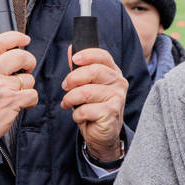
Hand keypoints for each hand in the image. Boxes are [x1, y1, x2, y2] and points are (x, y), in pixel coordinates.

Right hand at [0, 32, 37, 145]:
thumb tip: (10, 54)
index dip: (16, 37)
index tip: (25, 39)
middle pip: (20, 56)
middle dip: (29, 62)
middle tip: (27, 69)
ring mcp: (1, 87)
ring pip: (28, 78)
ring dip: (26, 87)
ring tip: (15, 95)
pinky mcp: (11, 101)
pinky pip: (32, 94)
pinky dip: (30, 101)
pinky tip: (19, 105)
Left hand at [61, 47, 128, 161]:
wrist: (103, 135)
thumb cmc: (94, 108)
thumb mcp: (86, 85)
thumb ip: (79, 68)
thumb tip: (71, 49)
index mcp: (113, 72)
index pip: (103, 56)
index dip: (87, 55)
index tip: (74, 59)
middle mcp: (119, 83)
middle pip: (94, 71)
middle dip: (73, 78)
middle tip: (65, 86)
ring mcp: (117, 98)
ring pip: (86, 92)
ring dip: (71, 99)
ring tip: (68, 104)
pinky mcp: (111, 113)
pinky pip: (86, 110)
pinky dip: (77, 115)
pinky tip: (80, 117)